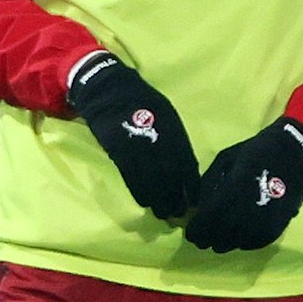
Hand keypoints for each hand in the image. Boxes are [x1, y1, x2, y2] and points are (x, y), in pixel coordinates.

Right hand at [68, 51, 199, 220]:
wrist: (107, 87)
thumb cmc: (139, 100)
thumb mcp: (164, 113)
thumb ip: (173, 137)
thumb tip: (183, 164)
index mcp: (172, 127)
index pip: (187, 160)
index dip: (191, 182)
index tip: (196, 200)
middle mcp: (158, 136)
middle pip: (171, 172)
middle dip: (177, 195)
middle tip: (181, 214)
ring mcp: (137, 142)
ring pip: (152, 176)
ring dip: (160, 197)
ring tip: (166, 214)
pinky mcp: (117, 147)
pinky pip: (130, 173)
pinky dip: (138, 189)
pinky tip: (144, 202)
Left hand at [186, 118, 302, 251]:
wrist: (295, 154)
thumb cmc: (256, 153)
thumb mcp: (225, 160)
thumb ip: (208, 184)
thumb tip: (198, 208)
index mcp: (232, 192)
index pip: (205, 223)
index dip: (195, 231)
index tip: (191, 232)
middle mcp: (247, 211)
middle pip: (218, 238)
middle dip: (207, 238)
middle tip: (202, 236)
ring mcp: (264, 221)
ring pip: (235, 244)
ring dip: (224, 242)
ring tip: (220, 236)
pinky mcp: (277, 227)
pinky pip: (253, 244)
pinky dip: (242, 242)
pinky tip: (239, 235)